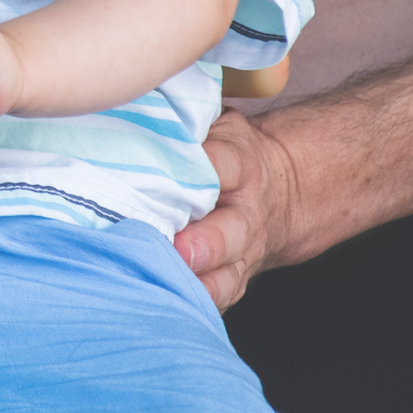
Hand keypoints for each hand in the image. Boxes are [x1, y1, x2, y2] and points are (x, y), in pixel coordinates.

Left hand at [172, 107, 297, 311]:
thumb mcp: (217, 123)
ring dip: (197, 284)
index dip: (200, 171)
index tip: (169, 177)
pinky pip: (218, 299)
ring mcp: (242, 252)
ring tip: (165, 284)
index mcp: (239, 163)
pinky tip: (164, 306)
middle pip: (229, 233)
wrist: (275, 193)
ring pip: (225, 276)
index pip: (221, 164)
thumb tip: (136, 106)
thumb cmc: (226, 151)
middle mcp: (245, 213)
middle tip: (176, 249)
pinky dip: (193, 305)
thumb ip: (186, 121)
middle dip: (203, 245)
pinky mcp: (233, 279)